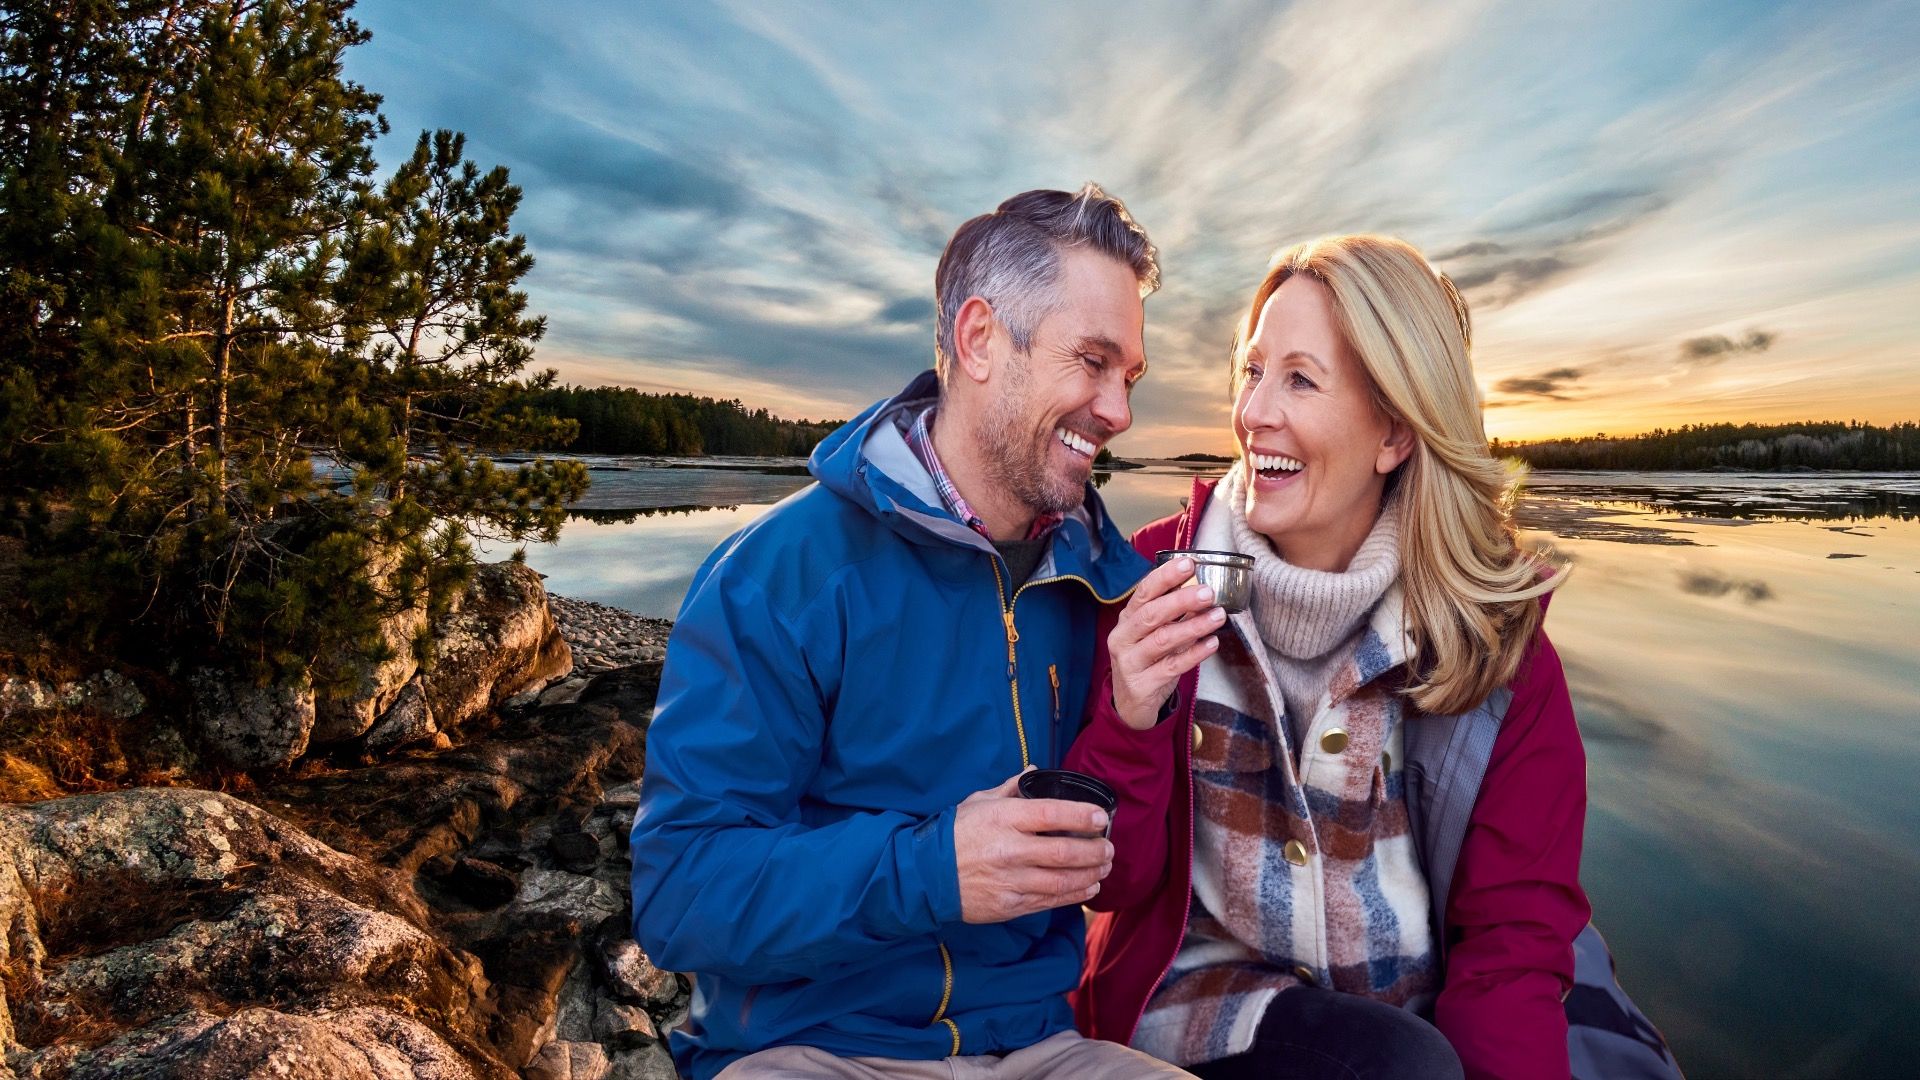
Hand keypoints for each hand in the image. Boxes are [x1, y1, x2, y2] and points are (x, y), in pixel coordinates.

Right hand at [952, 770, 1113, 923]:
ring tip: (1104, 867)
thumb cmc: (954, 834)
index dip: (1081, 815)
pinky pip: (1050, 900)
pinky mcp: (1010, 905)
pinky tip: (1088, 887)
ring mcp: (1010, 880)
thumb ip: (1011, 788)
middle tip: (1109, 848)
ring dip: (1091, 874)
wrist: (926, 875)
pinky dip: (1074, 895)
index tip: (1101, 818)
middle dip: (1094, 850)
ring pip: (1062, 880)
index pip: (1051, 814)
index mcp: (1004, 818)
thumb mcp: (978, 802)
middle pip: (1064, 851)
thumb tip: (1034, 771)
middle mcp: (1010, 850)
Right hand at [1109, 556, 1223, 729]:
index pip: (1143, 592)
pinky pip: (1172, 666)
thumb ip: (1172, 615)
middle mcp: (1123, 638)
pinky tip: (1212, 643)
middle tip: (1208, 592)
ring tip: (1218, 616)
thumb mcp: (1153, 635)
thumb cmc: (1147, 661)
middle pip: (1151, 614)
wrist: (1131, 705)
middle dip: (1181, 600)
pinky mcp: (1142, 685)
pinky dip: (1194, 653)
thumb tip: (1201, 589)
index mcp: (1126, 620)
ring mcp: (1130, 662)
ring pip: (1162, 640)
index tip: (1188, 563)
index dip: (1165, 576)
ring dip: (1193, 626)